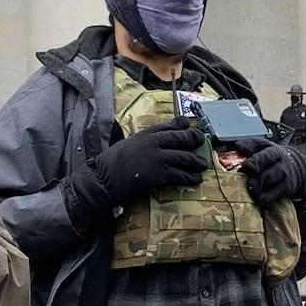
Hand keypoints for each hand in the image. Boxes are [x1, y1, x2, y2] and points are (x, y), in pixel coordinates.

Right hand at [83, 121, 208, 216]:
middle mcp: (152, 143)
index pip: (167, 126)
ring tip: (203, 165)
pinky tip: (195, 179)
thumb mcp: (128, 144)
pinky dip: (188, 177)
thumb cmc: (111, 164)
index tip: (189, 126)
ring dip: (196, 161)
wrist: (102, 179)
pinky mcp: (156, 175)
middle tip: (202, 143)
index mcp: (144, 134)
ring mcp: (156, 158)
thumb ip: (142, 141)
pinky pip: (178, 175)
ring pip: (183, 157)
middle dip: (194, 140)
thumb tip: (155, 140)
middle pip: (180, 138)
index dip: (182, 126)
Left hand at [239, 139, 305, 208]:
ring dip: (258, 187)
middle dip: (255, 178)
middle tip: (247, 182)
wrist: (297, 168)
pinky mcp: (287, 189)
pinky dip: (264, 197)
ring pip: (269, 183)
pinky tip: (257, 197)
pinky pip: (273, 195)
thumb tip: (238, 145)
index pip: (265, 157)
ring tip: (250, 189)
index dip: (255, 161)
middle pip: (267, 173)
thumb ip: (251, 145)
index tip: (246, 166)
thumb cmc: (274, 158)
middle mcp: (281, 164)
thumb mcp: (265, 147)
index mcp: (274, 152)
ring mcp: (285, 177)